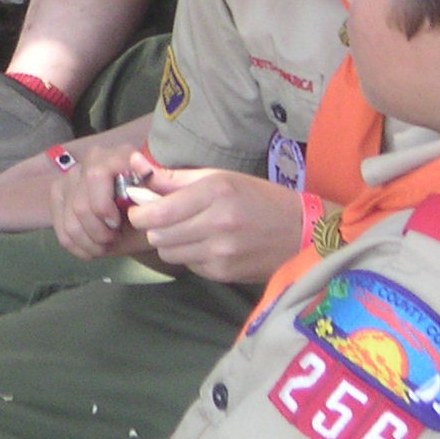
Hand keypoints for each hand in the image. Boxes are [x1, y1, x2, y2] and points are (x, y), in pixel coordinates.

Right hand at [50, 142, 150, 260]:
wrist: (144, 214)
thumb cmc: (157, 209)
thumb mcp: (165, 203)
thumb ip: (159, 187)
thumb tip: (144, 168)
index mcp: (119, 156)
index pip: (96, 177)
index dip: (102, 206)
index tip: (117, 224)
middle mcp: (91, 161)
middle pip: (81, 205)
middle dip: (98, 232)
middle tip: (114, 239)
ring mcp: (72, 177)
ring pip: (70, 221)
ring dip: (89, 242)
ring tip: (106, 245)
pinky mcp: (58, 195)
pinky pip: (62, 231)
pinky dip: (79, 247)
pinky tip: (94, 248)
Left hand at [126, 166, 308, 282]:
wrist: (305, 232)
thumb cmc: (259, 198)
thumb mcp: (220, 177)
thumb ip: (173, 177)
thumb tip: (134, 164)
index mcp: (215, 194)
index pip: (157, 213)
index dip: (139, 212)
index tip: (140, 206)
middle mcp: (217, 225)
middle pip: (157, 235)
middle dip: (152, 226)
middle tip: (162, 218)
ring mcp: (221, 253)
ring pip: (168, 253)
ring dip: (168, 242)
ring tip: (185, 230)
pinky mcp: (225, 273)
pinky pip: (188, 265)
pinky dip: (188, 255)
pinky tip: (205, 244)